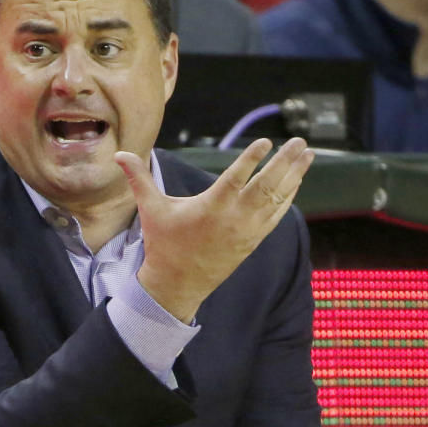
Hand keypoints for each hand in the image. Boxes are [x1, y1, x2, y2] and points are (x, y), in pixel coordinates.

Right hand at [115, 137, 314, 322]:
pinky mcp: (253, 241)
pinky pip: (276, 216)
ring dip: (295, 176)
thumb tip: (119, 154)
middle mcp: (234, 218)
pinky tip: (297, 182)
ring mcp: (247, 230)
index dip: (252, 158)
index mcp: (211, 206)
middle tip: (299, 141)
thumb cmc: (164, 244)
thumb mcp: (151, 209)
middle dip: (285, 162)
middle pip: (267, 185)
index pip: (237, 177)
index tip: (266, 141)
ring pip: (277, 199)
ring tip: (308, 154)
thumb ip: (139, 179)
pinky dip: (289, 197)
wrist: (176, 285)